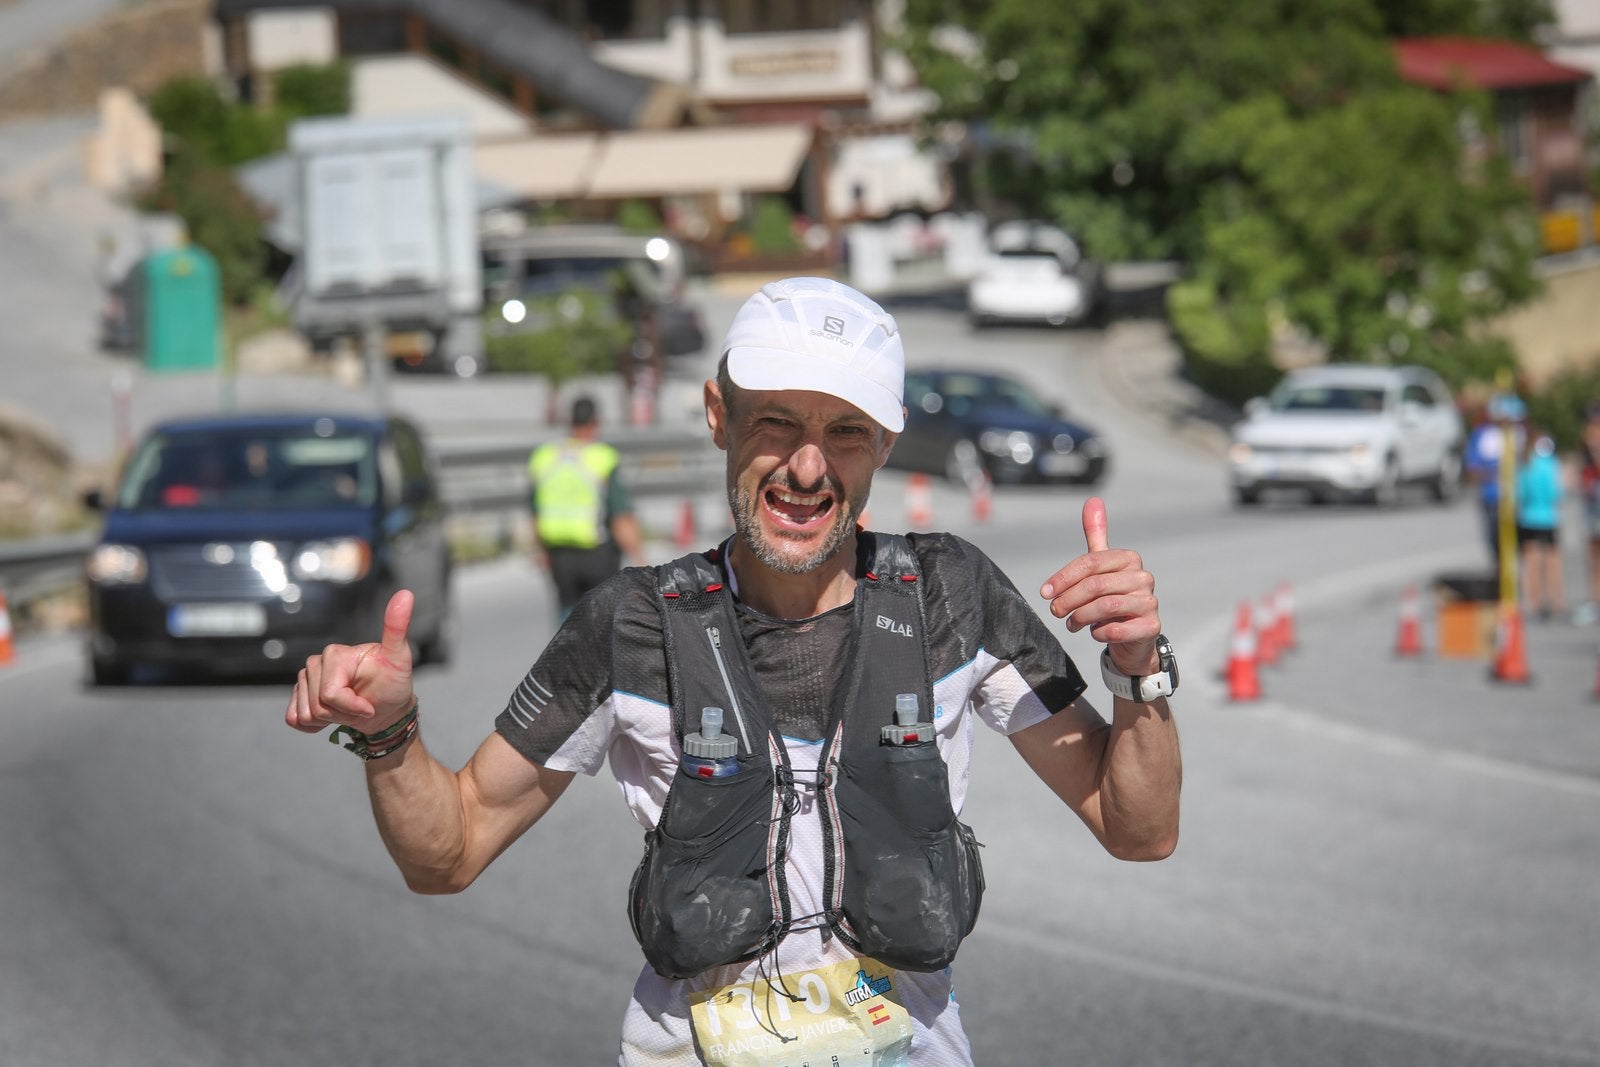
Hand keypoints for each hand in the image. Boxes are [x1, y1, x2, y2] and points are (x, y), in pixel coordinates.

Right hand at [285, 590, 415, 736]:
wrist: (386, 709)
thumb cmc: (394, 684)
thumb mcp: (400, 658)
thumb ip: (397, 628)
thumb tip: (405, 594)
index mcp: (335, 653)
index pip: (331, 694)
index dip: (353, 707)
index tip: (370, 705)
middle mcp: (316, 662)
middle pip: (318, 706)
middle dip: (343, 714)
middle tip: (361, 706)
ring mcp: (305, 679)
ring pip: (306, 714)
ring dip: (331, 720)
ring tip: (350, 709)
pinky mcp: (298, 695)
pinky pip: (294, 719)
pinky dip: (313, 726)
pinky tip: (332, 716)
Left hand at [1038, 497, 1160, 675]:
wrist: (1133, 634)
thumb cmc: (1112, 595)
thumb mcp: (1102, 565)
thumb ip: (1097, 535)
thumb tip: (1093, 500)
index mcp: (1129, 558)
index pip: (1089, 563)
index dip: (1063, 578)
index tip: (1044, 592)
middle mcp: (1143, 577)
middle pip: (1095, 585)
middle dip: (1068, 600)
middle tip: (1054, 611)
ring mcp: (1150, 602)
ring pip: (1106, 606)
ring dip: (1080, 617)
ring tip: (1071, 623)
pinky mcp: (1152, 627)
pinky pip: (1117, 630)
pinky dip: (1099, 633)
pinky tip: (1095, 633)